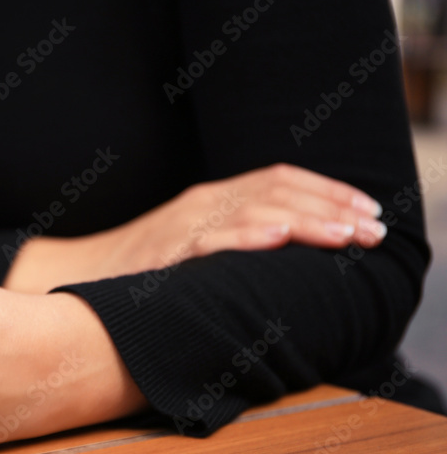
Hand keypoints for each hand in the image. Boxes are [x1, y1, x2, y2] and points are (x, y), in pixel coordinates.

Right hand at [4, 163, 386, 292]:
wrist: (78, 274)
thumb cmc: (142, 266)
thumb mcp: (193, 242)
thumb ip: (233, 236)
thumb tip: (288, 248)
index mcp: (211, 197)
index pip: (279, 179)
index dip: (328, 191)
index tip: (368, 210)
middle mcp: (201, 202)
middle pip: (277, 191)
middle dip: (332, 208)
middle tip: (375, 229)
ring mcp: (182, 224)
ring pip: (252, 211)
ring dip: (306, 222)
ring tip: (347, 236)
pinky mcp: (163, 251)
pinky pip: (207, 239)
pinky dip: (243, 237)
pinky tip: (275, 240)